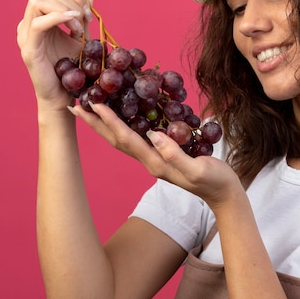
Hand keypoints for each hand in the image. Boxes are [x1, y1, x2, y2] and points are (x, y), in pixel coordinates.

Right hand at [17, 0, 93, 108]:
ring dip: (65, 10)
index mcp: (41, 18)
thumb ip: (83, 12)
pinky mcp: (28, 49)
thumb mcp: (81, 35)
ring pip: (38, 1)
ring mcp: (25, 35)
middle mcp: (29, 23)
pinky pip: (37, 24)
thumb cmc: (73, 68)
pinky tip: (74, 27)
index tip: (89, 15)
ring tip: (79, 28)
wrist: (66, 95)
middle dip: (74, 2)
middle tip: (86, 21)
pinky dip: (57, 18)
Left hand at [71, 102, 241, 207]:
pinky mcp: (163, 154)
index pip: (126, 138)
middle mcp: (149, 160)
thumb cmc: (215, 182)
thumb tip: (154, 134)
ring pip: (123, 137)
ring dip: (105, 123)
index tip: (93, 104)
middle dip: (95, 123)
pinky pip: (138, 136)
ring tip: (91, 108)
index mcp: (155, 163)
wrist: (224, 194)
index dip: (110, 120)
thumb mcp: (198, 170)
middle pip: (116, 139)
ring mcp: (155, 158)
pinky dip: (124, 123)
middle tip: (75, 105)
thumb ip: (175, 154)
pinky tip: (125, 114)